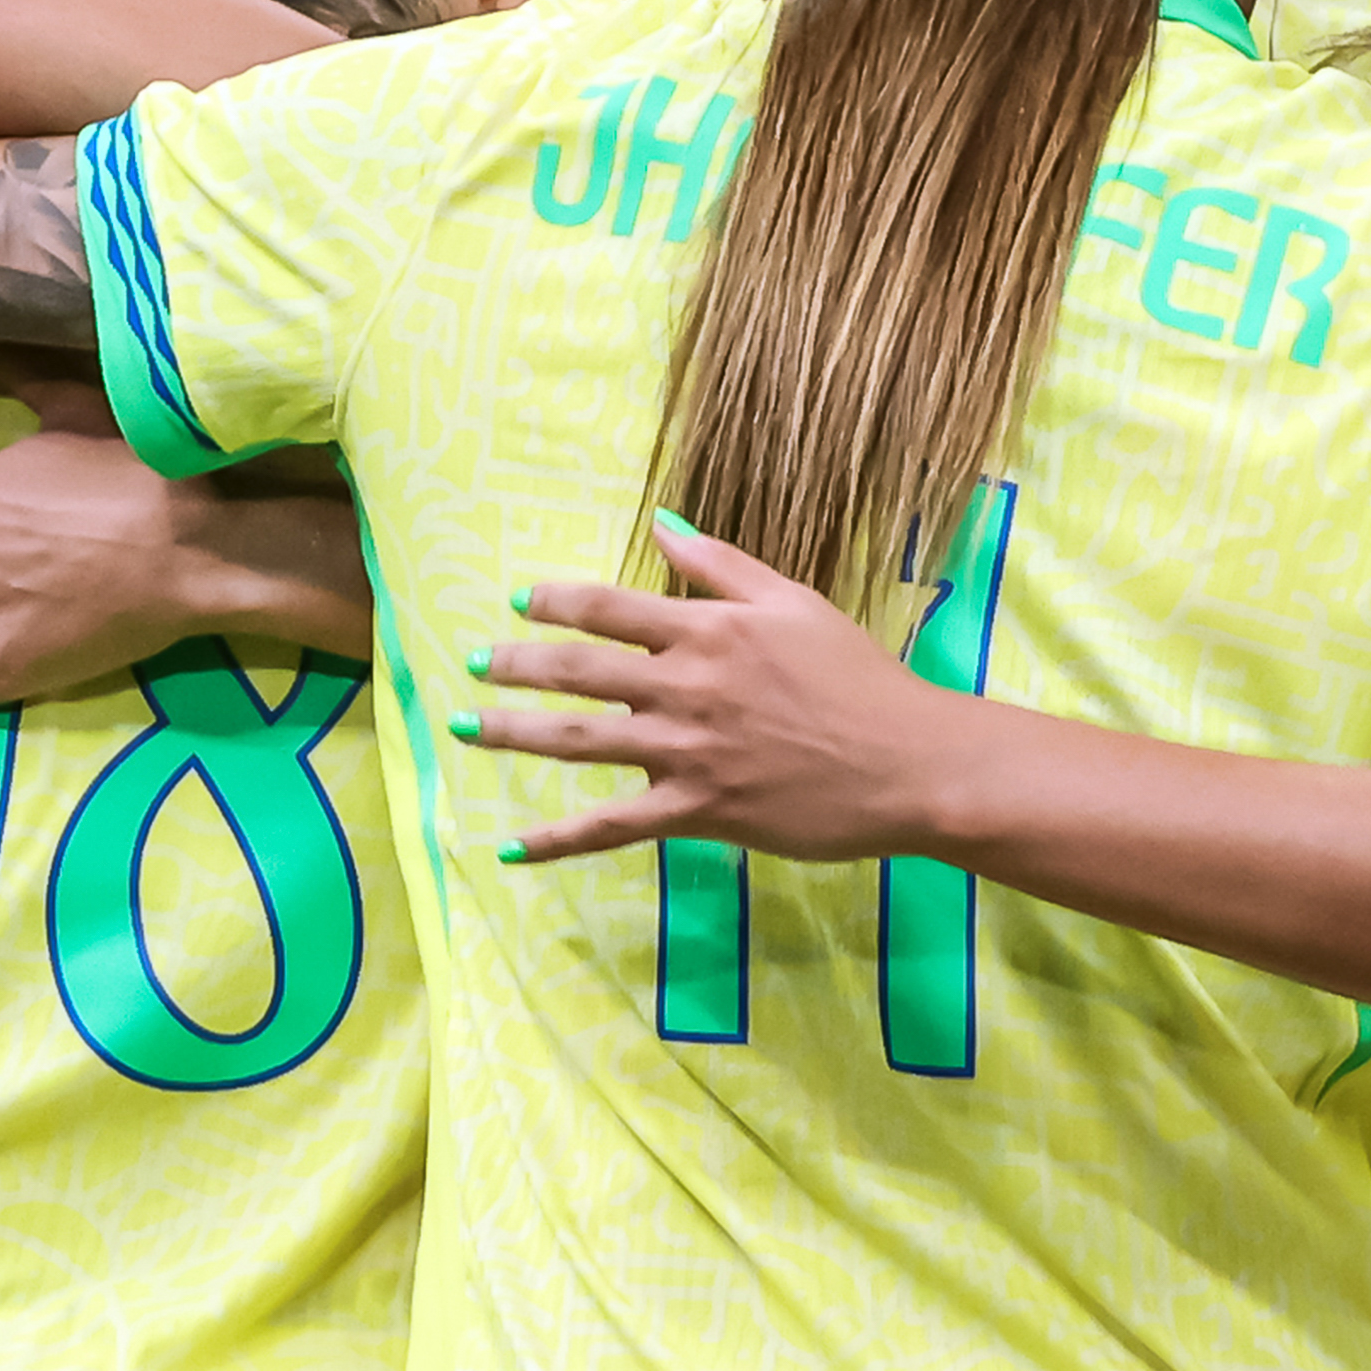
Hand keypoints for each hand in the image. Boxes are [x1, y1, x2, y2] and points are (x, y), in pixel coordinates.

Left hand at [467, 516, 965, 864]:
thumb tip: (663, 522)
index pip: (611, 608)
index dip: (557, 601)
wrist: (907, 763)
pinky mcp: (697, 810)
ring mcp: (686, 752)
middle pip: (579, 672)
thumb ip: (722, 564)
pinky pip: (612, 826)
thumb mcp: (795, 602)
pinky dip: (558, 840)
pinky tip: (512, 847)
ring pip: (579, 742)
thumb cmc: (858, 678)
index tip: (519, 599)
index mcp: (710, 631)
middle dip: (515, 665)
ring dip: (513, 734)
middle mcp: (687, 687)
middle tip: (471, 662)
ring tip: (463, 728)